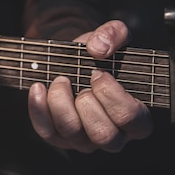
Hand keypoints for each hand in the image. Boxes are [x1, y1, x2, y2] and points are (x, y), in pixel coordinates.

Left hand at [27, 20, 152, 152]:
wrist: (75, 61)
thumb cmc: (100, 56)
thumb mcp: (112, 37)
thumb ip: (113, 34)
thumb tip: (98, 48)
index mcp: (136, 118)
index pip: (130, 118)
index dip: (112, 95)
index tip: (98, 73)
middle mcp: (114, 136)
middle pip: (103, 134)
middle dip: (86, 102)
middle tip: (79, 78)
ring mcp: (86, 140)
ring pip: (72, 132)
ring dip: (61, 102)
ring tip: (60, 80)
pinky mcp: (60, 138)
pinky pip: (47, 131)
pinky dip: (39, 108)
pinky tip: (38, 87)